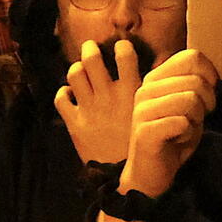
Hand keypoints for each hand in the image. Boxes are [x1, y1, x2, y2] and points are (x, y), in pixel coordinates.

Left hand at [54, 39, 145, 165]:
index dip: (121, 46)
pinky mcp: (75, 123)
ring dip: (77, 69)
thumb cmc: (143, 144)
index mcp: (131, 92)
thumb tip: (160, 71)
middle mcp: (108, 96)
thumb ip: (152, 93)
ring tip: (81, 70)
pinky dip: (64, 93)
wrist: (124, 175)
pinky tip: (71, 94)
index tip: (121, 47)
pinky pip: (61, 98)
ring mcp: (89, 109)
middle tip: (91, 49)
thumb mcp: (152, 114)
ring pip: (74, 74)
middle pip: (92, 59)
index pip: (124, 54)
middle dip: (90, 49)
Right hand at [119, 48, 217, 206]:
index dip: (210, 76)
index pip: (192, 57)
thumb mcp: (189, 105)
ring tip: (184, 130)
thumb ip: (197, 85)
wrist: (151, 172)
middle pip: (196, 80)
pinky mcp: (145, 131)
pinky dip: (188, 135)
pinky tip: (177, 141)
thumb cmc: (173, 137)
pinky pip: (182, 123)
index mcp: (156, 78)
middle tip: (195, 119)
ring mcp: (142, 109)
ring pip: (191, 100)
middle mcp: (146, 89)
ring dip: (196, 120)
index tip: (206, 97)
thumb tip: (211, 74)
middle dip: (207, 103)